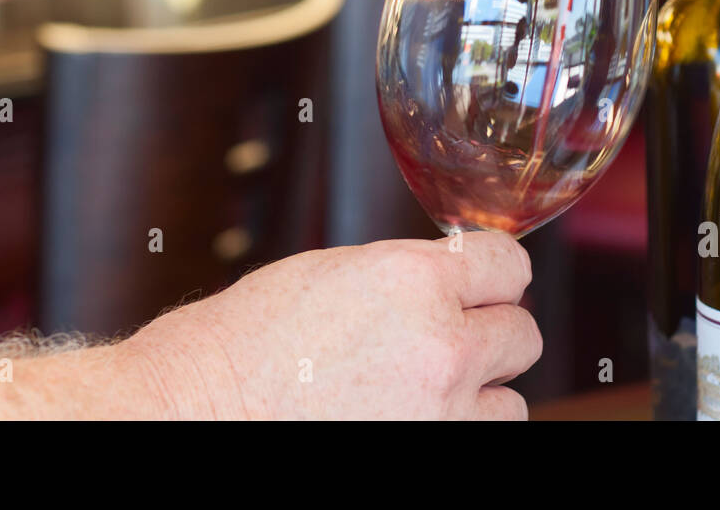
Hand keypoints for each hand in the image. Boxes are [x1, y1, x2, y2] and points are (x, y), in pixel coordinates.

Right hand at [127, 232, 540, 419]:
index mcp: (414, 280)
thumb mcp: (335, 274)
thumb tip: (455, 284)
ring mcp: (439, 413)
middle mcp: (441, 345)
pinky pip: (476, 441)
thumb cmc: (246, 341)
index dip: (495, 275)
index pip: (510, 265)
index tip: (487, 284)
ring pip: (511, 403)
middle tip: (450, 339)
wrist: (196, 410)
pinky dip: (455, 431)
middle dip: (490, 333)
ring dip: (480, 394)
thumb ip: (409, 276)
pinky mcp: (430, 456)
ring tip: (426, 390)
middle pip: (523, 334)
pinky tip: (411, 417)